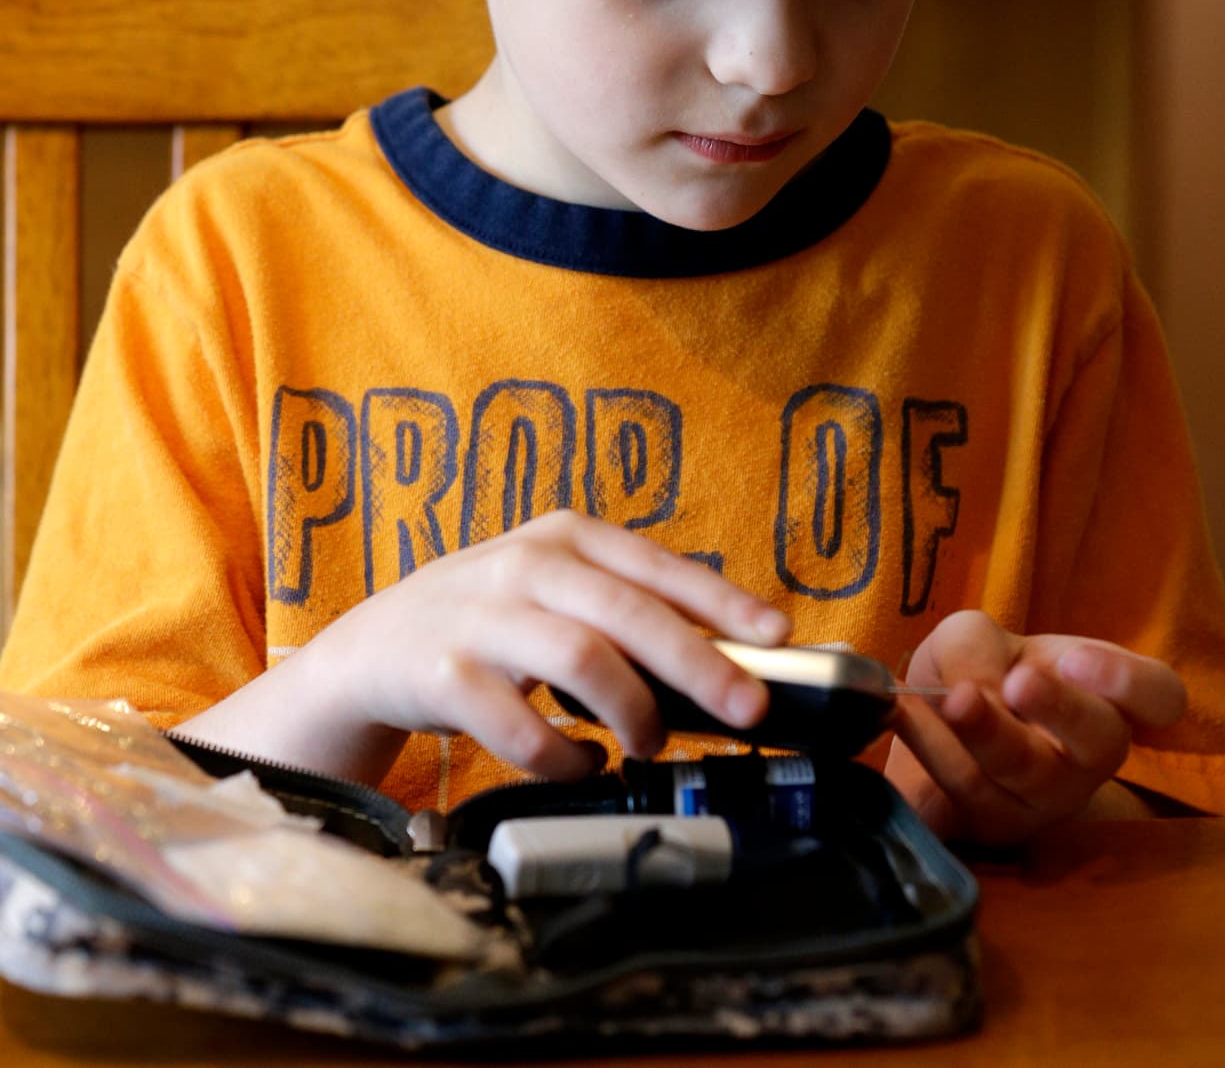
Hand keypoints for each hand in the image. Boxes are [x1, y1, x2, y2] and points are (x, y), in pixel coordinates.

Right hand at [281, 510, 789, 783]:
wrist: (371, 651)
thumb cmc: (488, 622)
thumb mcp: (555, 592)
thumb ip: (627, 610)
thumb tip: (732, 655)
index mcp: (565, 537)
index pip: (658, 565)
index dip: (722, 600)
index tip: (778, 633)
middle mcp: (526, 565)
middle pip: (628, 611)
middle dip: (699, 662)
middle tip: (749, 708)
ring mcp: (482, 617)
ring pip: (582, 659)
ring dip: (633, 712)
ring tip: (649, 742)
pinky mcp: (445, 675)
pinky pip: (522, 727)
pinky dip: (565, 757)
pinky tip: (580, 763)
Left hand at [884, 611, 1186, 844]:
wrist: (928, 733)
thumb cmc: (974, 674)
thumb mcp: (975, 638)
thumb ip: (979, 648)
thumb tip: (974, 689)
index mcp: (1104, 699)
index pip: (1158, 696)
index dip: (1128, 682)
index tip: (1075, 659)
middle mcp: (1087, 758)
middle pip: (1099, 744)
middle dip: (1059, 709)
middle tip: (1019, 681)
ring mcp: (1042, 804)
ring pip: (1024, 775)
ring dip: (981, 733)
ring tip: (946, 697)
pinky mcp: (990, 832)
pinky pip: (967, 801)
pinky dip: (932, 750)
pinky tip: (904, 714)